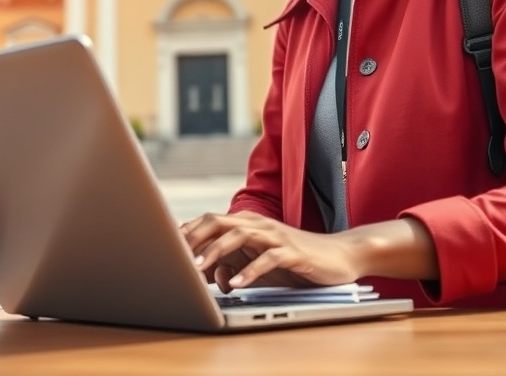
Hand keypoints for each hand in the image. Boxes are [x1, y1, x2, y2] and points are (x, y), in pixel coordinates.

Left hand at [180, 211, 359, 291]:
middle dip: (194, 237)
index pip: (209, 222)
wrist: (340, 256)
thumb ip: (234, 265)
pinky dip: (251, 271)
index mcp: (246, 224)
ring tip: (197, 269)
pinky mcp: (292, 252)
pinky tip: (238, 284)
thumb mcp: (259, 264)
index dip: (187, 232)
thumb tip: (212, 276)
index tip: (165, 248)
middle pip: (218, 222)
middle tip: (174, 256)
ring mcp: (275, 236)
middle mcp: (258, 225)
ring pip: (239, 236)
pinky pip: (268, 259)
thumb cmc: (296, 260)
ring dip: (215, 252)